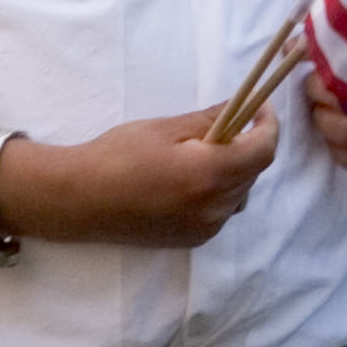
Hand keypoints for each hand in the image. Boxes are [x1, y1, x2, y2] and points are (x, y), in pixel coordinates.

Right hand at [5, 105, 282, 247]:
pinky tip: (192, 178)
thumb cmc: (118, 156)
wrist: (77, 200)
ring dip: (235, 169)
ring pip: (240, 193)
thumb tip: (241, 107)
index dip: (269, 124)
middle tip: (228, 124)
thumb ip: (211, 118)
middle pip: (253, 172)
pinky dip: (219, 191)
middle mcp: (214, 208)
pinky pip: (221, 211)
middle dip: (248, 145)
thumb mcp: (167, 128)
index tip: (261, 106)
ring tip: (206, 151)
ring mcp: (204, 228)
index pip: (264, 149)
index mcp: (211, 175)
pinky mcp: (190, 240)